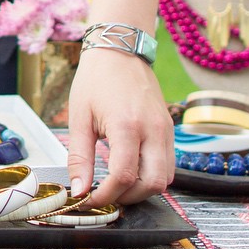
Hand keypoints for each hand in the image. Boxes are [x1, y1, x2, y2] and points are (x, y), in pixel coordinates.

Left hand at [67, 48, 173, 206]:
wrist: (119, 50)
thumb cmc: (96, 78)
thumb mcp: (80, 117)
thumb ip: (79, 157)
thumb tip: (79, 189)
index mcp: (127, 125)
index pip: (123, 177)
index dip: (106, 195)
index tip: (90, 199)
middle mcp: (153, 129)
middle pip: (153, 185)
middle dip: (128, 197)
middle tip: (106, 196)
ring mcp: (166, 129)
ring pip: (166, 178)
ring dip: (143, 189)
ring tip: (118, 185)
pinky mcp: (169, 128)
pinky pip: (169, 163)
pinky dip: (152, 175)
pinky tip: (131, 170)